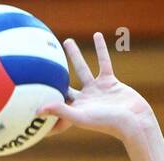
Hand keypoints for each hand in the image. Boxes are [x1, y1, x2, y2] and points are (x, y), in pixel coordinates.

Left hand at [36, 33, 153, 140]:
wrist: (133, 120)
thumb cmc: (107, 122)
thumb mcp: (81, 116)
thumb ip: (60, 111)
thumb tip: (37, 111)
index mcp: (74, 109)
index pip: (54, 102)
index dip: (43, 98)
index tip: (30, 90)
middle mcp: (84, 99)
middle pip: (65, 83)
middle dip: (54, 75)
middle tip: (43, 63)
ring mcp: (97, 90)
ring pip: (83, 68)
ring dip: (75, 55)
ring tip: (67, 41)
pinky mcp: (110, 81)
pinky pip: (103, 61)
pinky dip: (100, 49)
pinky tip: (96, 35)